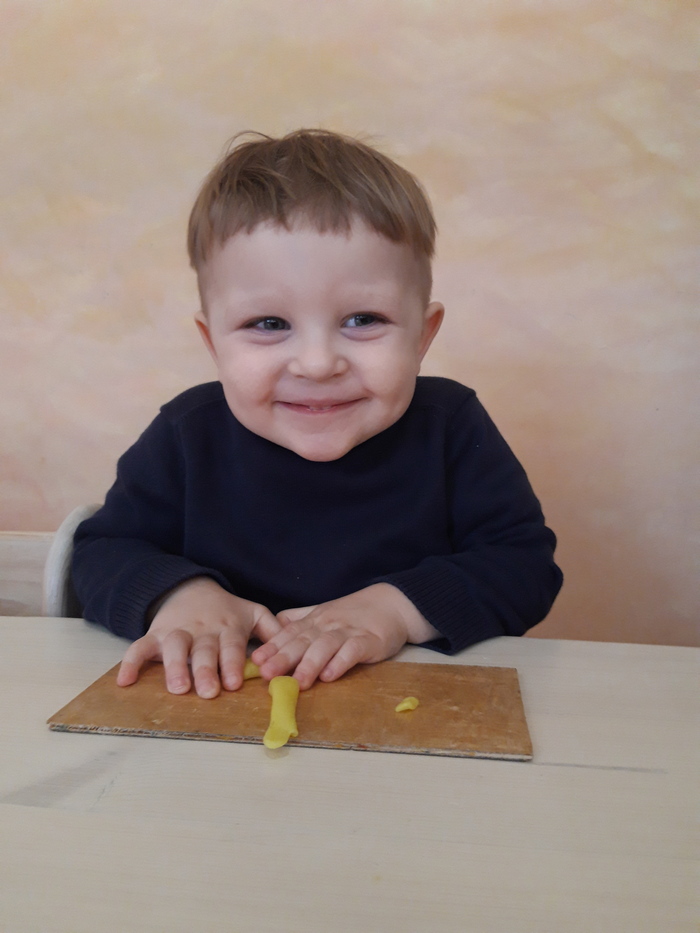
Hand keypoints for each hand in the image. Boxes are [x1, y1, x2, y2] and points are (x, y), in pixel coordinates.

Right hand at [116, 577, 280, 697]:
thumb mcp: (253, 613)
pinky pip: (139, 647)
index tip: (235, 682)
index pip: (231, 646)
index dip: (232, 663)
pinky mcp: (154, 635)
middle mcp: (202, 631)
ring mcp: (177, 632)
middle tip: (208, 692)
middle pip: (203, 650)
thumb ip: (273, 630)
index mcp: (227, 627)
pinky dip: (130, 662)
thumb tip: (295, 648)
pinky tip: (124, 681)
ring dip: (174, 667)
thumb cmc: (226, 609)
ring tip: (177, 688)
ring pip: (173, 647)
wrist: (190, 588)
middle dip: (206, 670)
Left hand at [251, 583, 437, 689]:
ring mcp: (348, 631)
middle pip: (302, 641)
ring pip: (325, 646)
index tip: (255, 662)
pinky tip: (330, 676)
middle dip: (283, 658)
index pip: (289, 633)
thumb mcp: (323, 612)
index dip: (272, 647)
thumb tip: (274, 625)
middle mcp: (327, 625)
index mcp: (314, 620)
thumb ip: (299, 619)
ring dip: (310, 665)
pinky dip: (341, 662)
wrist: (392, 604)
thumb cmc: (355, 613)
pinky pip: (353, 651)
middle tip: (267, 675)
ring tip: (298, 683)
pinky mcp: (369, 640)